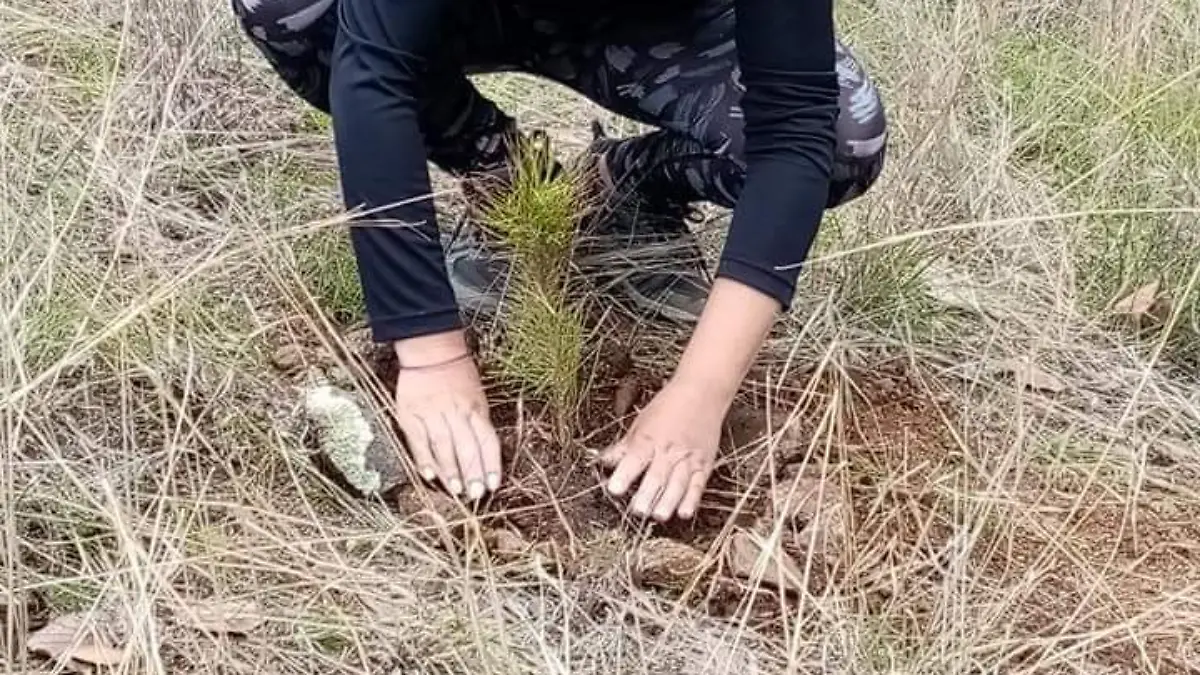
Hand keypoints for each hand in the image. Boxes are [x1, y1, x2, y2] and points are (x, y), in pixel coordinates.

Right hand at [393, 330, 501, 500]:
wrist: (430, 351)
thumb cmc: (458, 375)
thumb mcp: (477, 396)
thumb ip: (479, 423)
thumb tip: (484, 455)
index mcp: (476, 408)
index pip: (487, 441)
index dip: (491, 464)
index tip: (492, 486)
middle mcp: (456, 412)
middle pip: (467, 447)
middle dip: (472, 473)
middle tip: (475, 495)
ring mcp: (433, 413)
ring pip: (444, 447)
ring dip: (450, 471)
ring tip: (456, 490)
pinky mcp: (411, 414)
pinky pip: (419, 441)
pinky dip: (425, 459)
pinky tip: (430, 476)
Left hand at [601, 376, 726, 520]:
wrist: (702, 393)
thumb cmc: (669, 406)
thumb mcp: (640, 423)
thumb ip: (623, 447)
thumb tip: (603, 461)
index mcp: (649, 439)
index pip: (634, 459)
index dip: (624, 475)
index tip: (614, 489)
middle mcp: (669, 450)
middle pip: (657, 476)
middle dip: (647, 494)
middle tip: (638, 511)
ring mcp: (688, 458)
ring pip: (678, 484)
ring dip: (668, 501)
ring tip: (659, 516)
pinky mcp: (704, 464)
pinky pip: (698, 485)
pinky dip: (692, 500)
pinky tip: (684, 513)